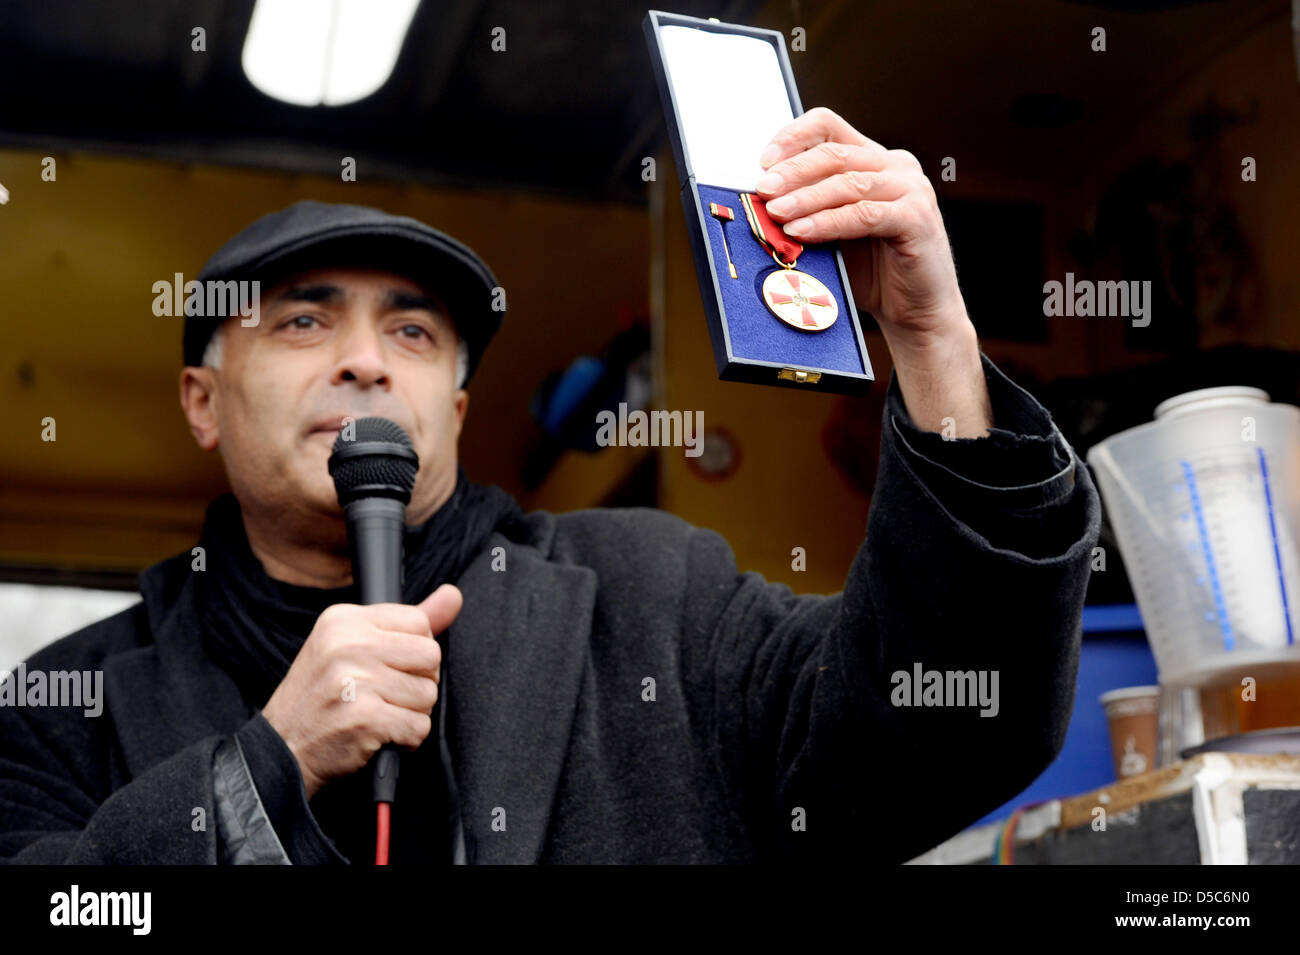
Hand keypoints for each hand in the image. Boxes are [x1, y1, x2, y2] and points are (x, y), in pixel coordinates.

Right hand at [261, 583, 461, 799]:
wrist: (283, 750)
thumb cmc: (320, 698)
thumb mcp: (351, 646)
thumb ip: (406, 623)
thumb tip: (453, 595)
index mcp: (343, 620)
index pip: (419, 622)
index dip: (413, 651)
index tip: (388, 667)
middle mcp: (348, 645)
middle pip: (431, 655)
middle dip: (418, 682)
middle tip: (384, 695)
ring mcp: (355, 682)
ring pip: (428, 694)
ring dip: (411, 713)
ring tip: (378, 715)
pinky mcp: (365, 719)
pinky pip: (419, 727)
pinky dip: (406, 739)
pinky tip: (379, 735)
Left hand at [757, 107, 990, 435]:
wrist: (915, 312)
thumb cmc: (872, 272)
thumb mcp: (831, 233)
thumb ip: (807, 211)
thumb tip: (760, 203)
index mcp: (873, 160)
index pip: (828, 126)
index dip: (793, 137)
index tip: (763, 161)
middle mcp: (896, 166)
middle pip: (834, 154)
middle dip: (792, 172)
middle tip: (763, 190)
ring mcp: (911, 189)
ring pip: (848, 182)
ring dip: (806, 197)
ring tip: (777, 212)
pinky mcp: (916, 218)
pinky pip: (865, 214)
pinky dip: (829, 222)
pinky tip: (803, 232)